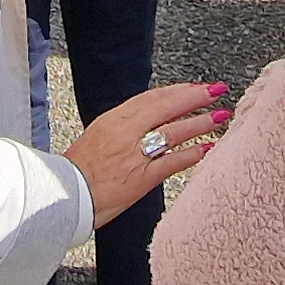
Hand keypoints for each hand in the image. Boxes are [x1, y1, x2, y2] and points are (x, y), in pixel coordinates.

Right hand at [63, 83, 230, 226]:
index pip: (152, 98)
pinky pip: (173, 162)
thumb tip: (146, 120)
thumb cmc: (77, 170)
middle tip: (216, 90)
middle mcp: (125, 132)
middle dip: (194, 97)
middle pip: (167, 107)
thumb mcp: (97, 136)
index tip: (195, 87)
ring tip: (220, 116)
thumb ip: (122, 127)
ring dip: (200, 122)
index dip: (177, 90)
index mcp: (113, 120)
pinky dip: (193, 154)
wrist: (63, 197)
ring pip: (175, 131)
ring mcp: (135, 155)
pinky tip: (210, 148)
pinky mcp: (141, 179)